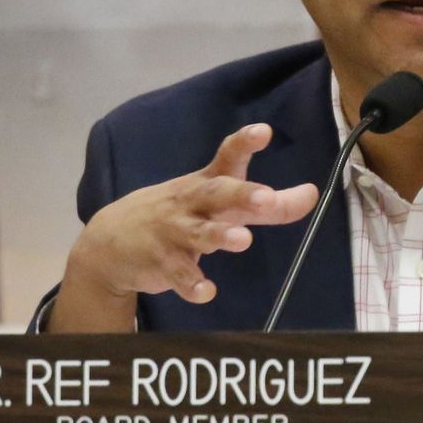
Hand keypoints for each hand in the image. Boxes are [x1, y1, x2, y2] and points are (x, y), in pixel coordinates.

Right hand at [49, 123, 317, 331]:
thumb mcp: (216, 201)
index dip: (244, 142)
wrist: (111, 241)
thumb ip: (266, 202)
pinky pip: (179, 275)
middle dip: (243, 194)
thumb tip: (311, 195)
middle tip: (267, 197)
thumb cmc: (181, 213)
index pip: (227, 157)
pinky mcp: (162, 262)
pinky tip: (206, 291)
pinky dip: (193, 285)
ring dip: (221, 236)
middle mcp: (192, 203)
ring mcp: (174, 232)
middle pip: (217, 193)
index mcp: (207, 183)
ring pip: (199, 233)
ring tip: (243, 241)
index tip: (264, 131)